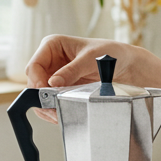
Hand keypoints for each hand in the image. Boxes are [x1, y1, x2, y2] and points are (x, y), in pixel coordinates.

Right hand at [24, 35, 142, 123]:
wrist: (126, 65)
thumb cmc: (110, 53)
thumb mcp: (91, 60)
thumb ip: (72, 71)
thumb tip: (52, 83)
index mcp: (52, 45)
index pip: (34, 65)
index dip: (37, 81)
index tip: (46, 92)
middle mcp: (50, 60)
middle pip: (34, 82)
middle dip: (42, 97)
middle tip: (53, 109)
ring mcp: (55, 75)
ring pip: (40, 94)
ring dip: (46, 106)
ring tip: (57, 115)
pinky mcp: (62, 87)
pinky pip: (50, 100)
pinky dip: (53, 109)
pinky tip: (62, 113)